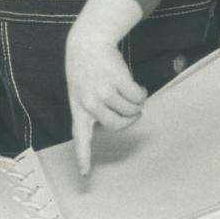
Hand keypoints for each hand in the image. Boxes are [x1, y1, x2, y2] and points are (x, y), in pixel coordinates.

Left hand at [66, 24, 146, 178]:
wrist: (87, 42)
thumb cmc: (86, 69)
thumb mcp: (79, 91)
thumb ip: (92, 109)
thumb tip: (119, 122)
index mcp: (78, 108)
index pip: (80, 138)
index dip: (84, 157)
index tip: (85, 176)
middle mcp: (89, 102)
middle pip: (117, 125)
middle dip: (129, 119)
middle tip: (132, 110)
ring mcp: (102, 91)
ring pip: (130, 110)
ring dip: (135, 103)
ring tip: (127, 90)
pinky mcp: (116, 80)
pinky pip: (137, 97)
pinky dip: (141, 93)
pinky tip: (134, 84)